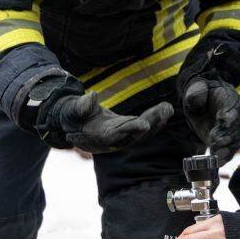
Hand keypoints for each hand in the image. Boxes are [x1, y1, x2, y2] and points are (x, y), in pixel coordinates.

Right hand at [35, 85, 172, 152]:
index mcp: (97, 137)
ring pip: (141, 134)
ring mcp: (121, 138)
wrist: (73, 122)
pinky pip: (143, 129)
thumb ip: (80, 106)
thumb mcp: (72, 109)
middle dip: (150, 124)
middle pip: (134, 136)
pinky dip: (155, 120)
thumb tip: (92, 96)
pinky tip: (166, 109)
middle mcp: (112, 142)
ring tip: (167, 108)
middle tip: (163, 111)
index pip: (115, 136)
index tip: (144, 123)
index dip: (129, 130)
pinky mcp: (127, 132)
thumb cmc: (72, 115)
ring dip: (156, 121)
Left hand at [177, 41, 239, 162]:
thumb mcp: (196, 90)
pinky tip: (219, 161)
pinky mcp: (231, 140)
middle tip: (213, 139)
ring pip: (235, 140)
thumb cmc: (200, 96)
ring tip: (215, 153)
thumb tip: (197, 101)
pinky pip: (232, 149)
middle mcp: (238, 114)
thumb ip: (196, 94)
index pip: (234, 107)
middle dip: (226, 134)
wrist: (202, 105)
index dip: (229, 114)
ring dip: (226, 147)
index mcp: (231, 99)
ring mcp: (236, 128)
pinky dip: (226, 156)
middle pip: (236, 126)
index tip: (221, 119)